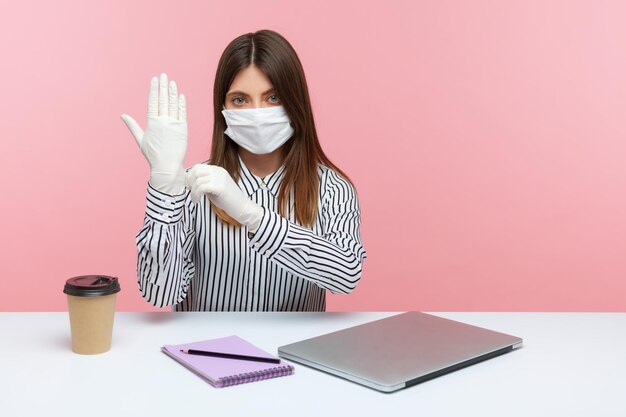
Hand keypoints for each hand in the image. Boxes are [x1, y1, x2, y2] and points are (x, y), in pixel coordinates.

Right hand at [121, 73, 187, 194]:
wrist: (167, 166)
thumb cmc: (153, 155)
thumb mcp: (140, 140)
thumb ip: (133, 126)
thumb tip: (122, 115)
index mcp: (152, 123)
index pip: (153, 101)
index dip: (154, 89)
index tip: (155, 79)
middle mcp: (163, 121)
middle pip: (163, 99)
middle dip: (163, 86)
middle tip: (164, 75)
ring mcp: (174, 124)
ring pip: (173, 104)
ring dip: (173, 92)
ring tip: (172, 82)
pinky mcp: (183, 129)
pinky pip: (182, 113)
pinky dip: (181, 104)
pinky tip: (180, 95)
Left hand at [186, 164, 263, 230]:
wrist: (242, 207)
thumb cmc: (228, 200)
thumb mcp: (214, 187)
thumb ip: (205, 182)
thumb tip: (190, 182)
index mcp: (218, 170)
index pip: (198, 167)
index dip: (190, 176)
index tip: (189, 186)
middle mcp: (219, 171)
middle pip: (196, 171)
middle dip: (190, 182)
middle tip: (191, 192)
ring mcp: (220, 178)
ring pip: (197, 181)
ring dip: (193, 191)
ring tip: (195, 199)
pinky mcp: (220, 187)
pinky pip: (201, 188)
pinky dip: (196, 195)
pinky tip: (197, 201)